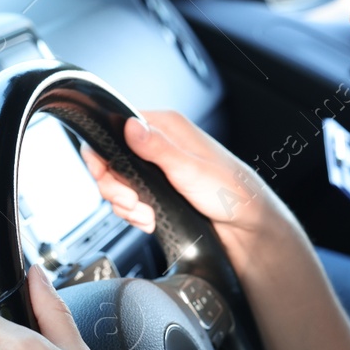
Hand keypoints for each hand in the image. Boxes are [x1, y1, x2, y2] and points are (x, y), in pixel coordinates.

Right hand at [80, 110, 288, 251]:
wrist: (244, 225)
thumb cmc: (229, 192)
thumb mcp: (190, 170)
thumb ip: (158, 148)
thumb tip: (130, 125)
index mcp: (167, 127)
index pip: (115, 127)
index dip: (104, 154)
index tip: (108, 176)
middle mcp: (159, 144)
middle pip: (112, 159)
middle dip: (115, 187)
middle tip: (131, 202)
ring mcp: (157, 167)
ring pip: (119, 182)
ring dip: (126, 204)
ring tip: (146, 215)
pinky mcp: (158, 189)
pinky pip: (131, 199)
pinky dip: (135, 213)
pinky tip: (150, 219)